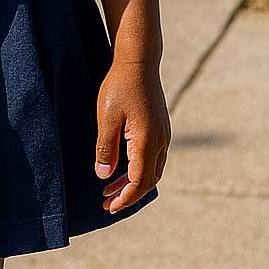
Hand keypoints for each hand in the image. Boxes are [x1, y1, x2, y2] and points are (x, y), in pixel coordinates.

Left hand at [95, 58, 169, 213]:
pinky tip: (122, 168)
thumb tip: (104, 177)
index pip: (139, 182)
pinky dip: (139, 169)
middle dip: (128, 195)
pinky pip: (154, 158)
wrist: (139, 61)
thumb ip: (105, 148)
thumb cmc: (119, 86)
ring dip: (133, 183)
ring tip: (110, 189)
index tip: (109, 207)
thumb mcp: (106, 117)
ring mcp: (164, 134)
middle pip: (148, 180)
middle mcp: (161, 141)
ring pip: (152, 170)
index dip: (124, 198)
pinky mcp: (161, 128)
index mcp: (147, 141)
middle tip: (106, 203)